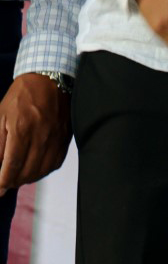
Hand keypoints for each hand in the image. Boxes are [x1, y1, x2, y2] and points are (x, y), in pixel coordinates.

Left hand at [0, 74, 70, 193]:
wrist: (49, 80)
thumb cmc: (22, 96)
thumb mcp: (1, 116)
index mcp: (22, 129)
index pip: (11, 165)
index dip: (3, 181)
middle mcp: (41, 136)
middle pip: (27, 172)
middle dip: (13, 182)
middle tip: (4, 183)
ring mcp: (55, 138)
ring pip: (42, 170)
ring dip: (28, 179)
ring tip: (18, 178)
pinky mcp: (65, 138)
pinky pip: (55, 163)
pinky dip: (43, 171)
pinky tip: (35, 169)